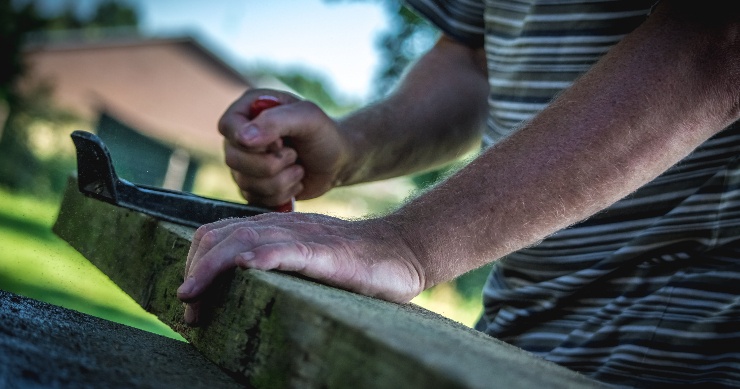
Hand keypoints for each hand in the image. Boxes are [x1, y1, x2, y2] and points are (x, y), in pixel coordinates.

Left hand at [177, 213, 425, 324]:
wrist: (402, 248)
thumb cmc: (357, 263)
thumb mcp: (307, 258)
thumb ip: (277, 262)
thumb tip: (240, 284)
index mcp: (275, 229)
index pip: (217, 233)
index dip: (196, 263)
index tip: (190, 297)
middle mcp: (283, 227)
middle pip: (221, 236)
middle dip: (195, 272)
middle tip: (189, 310)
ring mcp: (305, 237)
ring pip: (245, 241)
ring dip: (212, 269)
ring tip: (194, 297)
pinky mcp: (327, 252)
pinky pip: (288, 250)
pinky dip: (262, 257)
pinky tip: (246, 268)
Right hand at [219, 89, 351, 206]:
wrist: (338, 162)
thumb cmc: (324, 134)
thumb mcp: (307, 118)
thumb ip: (275, 122)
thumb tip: (241, 138)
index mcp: (249, 109)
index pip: (228, 126)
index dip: (252, 141)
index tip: (281, 142)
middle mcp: (240, 136)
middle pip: (233, 159)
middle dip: (271, 164)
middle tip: (294, 155)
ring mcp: (244, 163)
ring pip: (245, 183)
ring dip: (281, 180)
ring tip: (298, 168)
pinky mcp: (253, 187)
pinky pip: (254, 200)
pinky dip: (281, 194)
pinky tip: (294, 182)